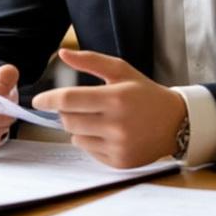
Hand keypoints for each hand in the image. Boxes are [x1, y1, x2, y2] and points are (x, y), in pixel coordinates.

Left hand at [31, 49, 184, 168]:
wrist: (176, 123)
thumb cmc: (145, 93)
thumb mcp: (121, 71)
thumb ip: (91, 61)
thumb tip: (62, 54)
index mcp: (116, 98)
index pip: (69, 100)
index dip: (48, 99)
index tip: (38, 100)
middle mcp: (117, 124)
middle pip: (68, 120)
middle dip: (66, 112)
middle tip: (79, 106)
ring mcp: (118, 145)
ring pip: (75, 137)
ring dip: (78, 127)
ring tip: (97, 119)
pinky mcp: (119, 161)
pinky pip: (89, 151)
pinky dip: (91, 141)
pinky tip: (108, 133)